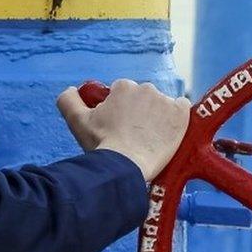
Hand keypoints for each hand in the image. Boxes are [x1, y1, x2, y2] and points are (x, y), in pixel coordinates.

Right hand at [57, 80, 190, 180]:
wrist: (127, 164)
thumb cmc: (102, 144)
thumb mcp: (76, 120)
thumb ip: (68, 99)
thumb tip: (73, 89)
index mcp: (123, 87)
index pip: (124, 93)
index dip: (122, 110)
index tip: (121, 125)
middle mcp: (146, 88)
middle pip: (144, 98)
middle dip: (140, 112)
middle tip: (136, 134)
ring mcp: (165, 101)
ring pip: (162, 104)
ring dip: (158, 116)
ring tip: (151, 137)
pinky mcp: (181, 114)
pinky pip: (183, 107)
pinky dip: (178, 117)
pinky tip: (169, 130)